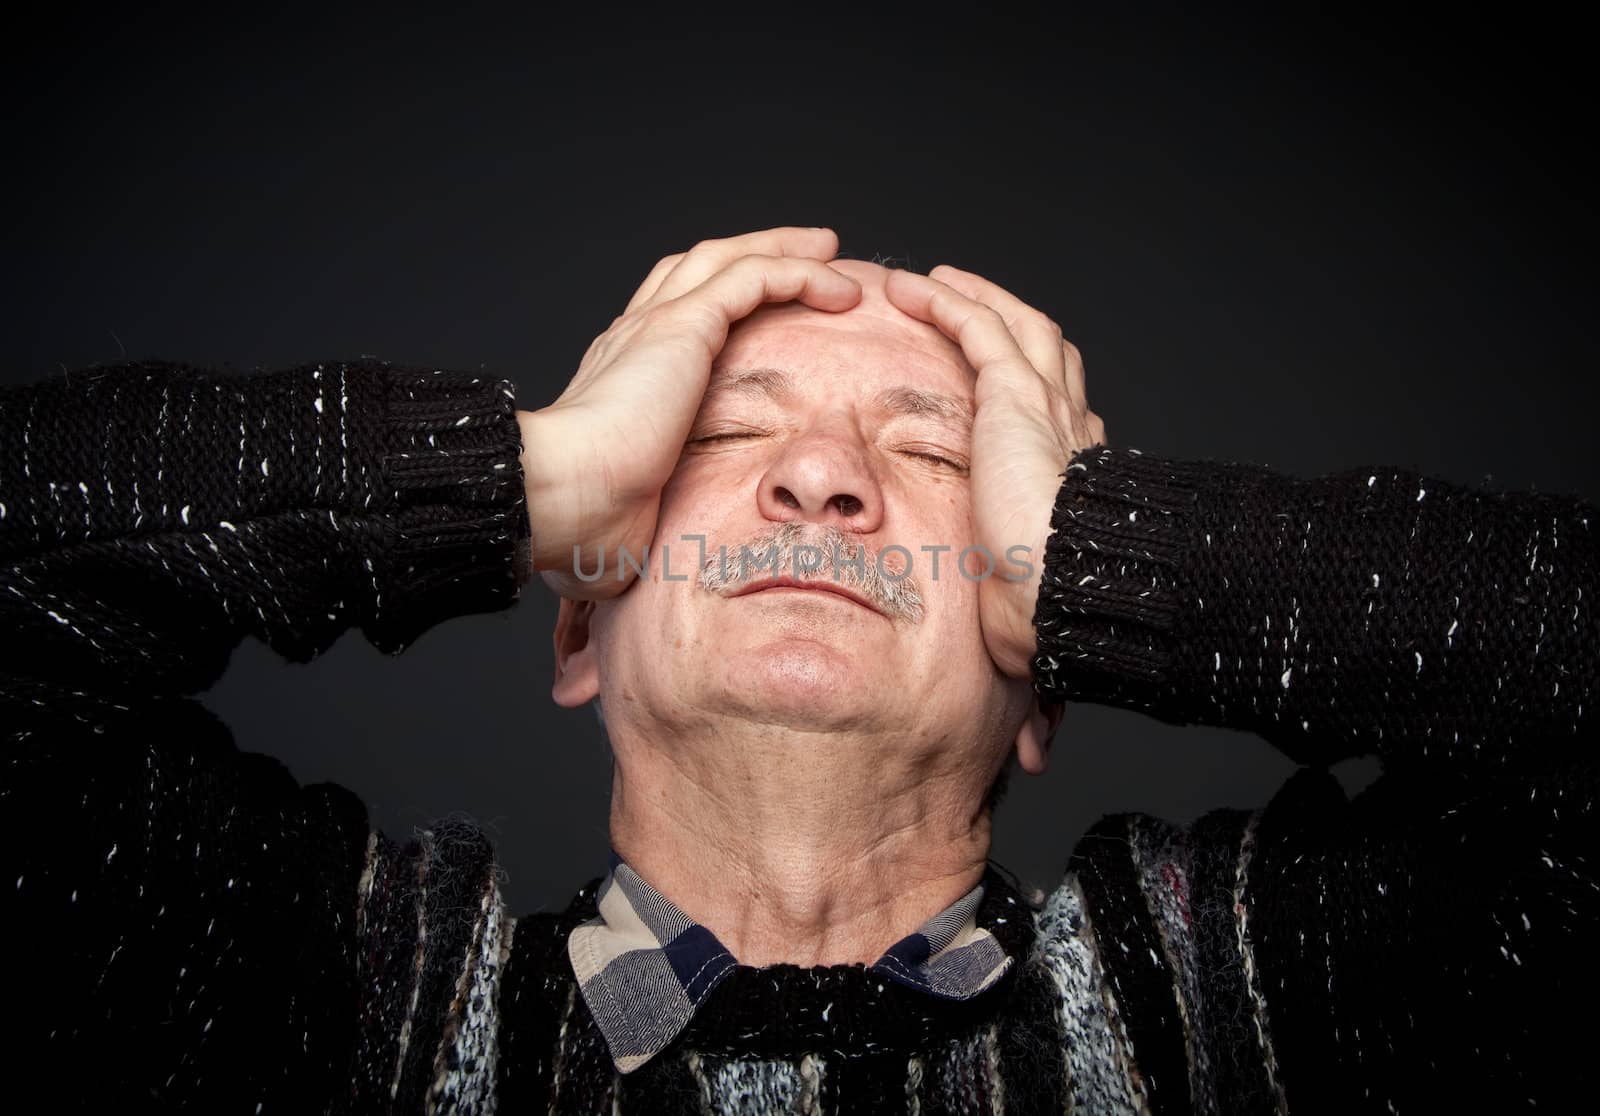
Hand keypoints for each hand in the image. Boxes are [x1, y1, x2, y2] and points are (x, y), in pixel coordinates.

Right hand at [519, 228, 861, 598]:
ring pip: (729, 258)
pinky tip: (837, 285)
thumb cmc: (578, 525)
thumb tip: (633, 574)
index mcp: (621, 376)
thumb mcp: (624, 522)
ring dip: (783, 250)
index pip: (671, 318)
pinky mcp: (684, 327)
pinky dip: (798, 272)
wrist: (557, 498)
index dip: (718, 307)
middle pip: (700, 270)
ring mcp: (658, 326)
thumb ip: (640, 528)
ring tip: (829, 252)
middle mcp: (636, 337)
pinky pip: (754, 277)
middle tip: (807, 256)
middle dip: (755, 255)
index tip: (761, 319)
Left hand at [884, 265, 1106, 678]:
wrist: (1072, 596)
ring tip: (922, 286)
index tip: (979, 396)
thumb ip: (1029, 682)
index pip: (1047, 424)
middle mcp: (1064, 435)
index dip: (1016, 400)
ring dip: (971, 303)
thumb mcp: (1032, 643)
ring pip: (1014, 329)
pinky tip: (913, 287)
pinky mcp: (1014, 395)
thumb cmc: (1061, 623)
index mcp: (1065, 485)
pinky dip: (951, 302)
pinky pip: (980, 328)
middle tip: (949, 316)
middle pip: (1037, 361)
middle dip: (996, 333)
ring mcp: (1042, 409)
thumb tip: (1032, 757)